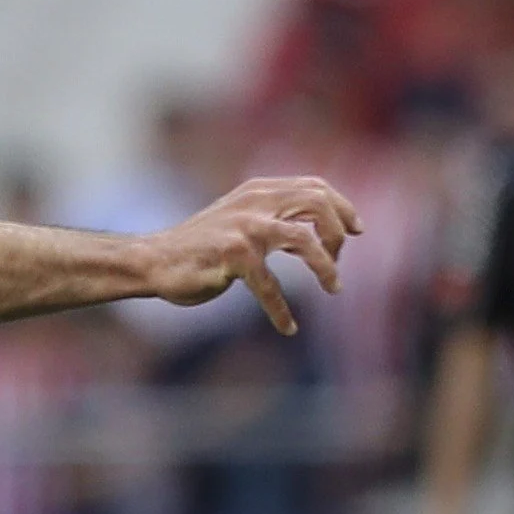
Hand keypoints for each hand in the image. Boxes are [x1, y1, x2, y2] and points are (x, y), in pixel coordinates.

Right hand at [135, 177, 359, 333]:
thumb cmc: (201, 245)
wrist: (155, 259)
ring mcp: (244, 227)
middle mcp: (256, 202)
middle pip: (318, 203)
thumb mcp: (241, 218)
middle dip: (338, 233)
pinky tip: (288, 328)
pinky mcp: (233, 255)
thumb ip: (274, 215)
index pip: (315, 186)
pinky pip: (270, 286)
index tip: (357, 230)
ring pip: (304, 239)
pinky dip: (281, 311)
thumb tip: (316, 230)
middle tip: (337, 261)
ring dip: (326, 267)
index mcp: (260, 191)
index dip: (343, 207)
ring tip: (334, 288)